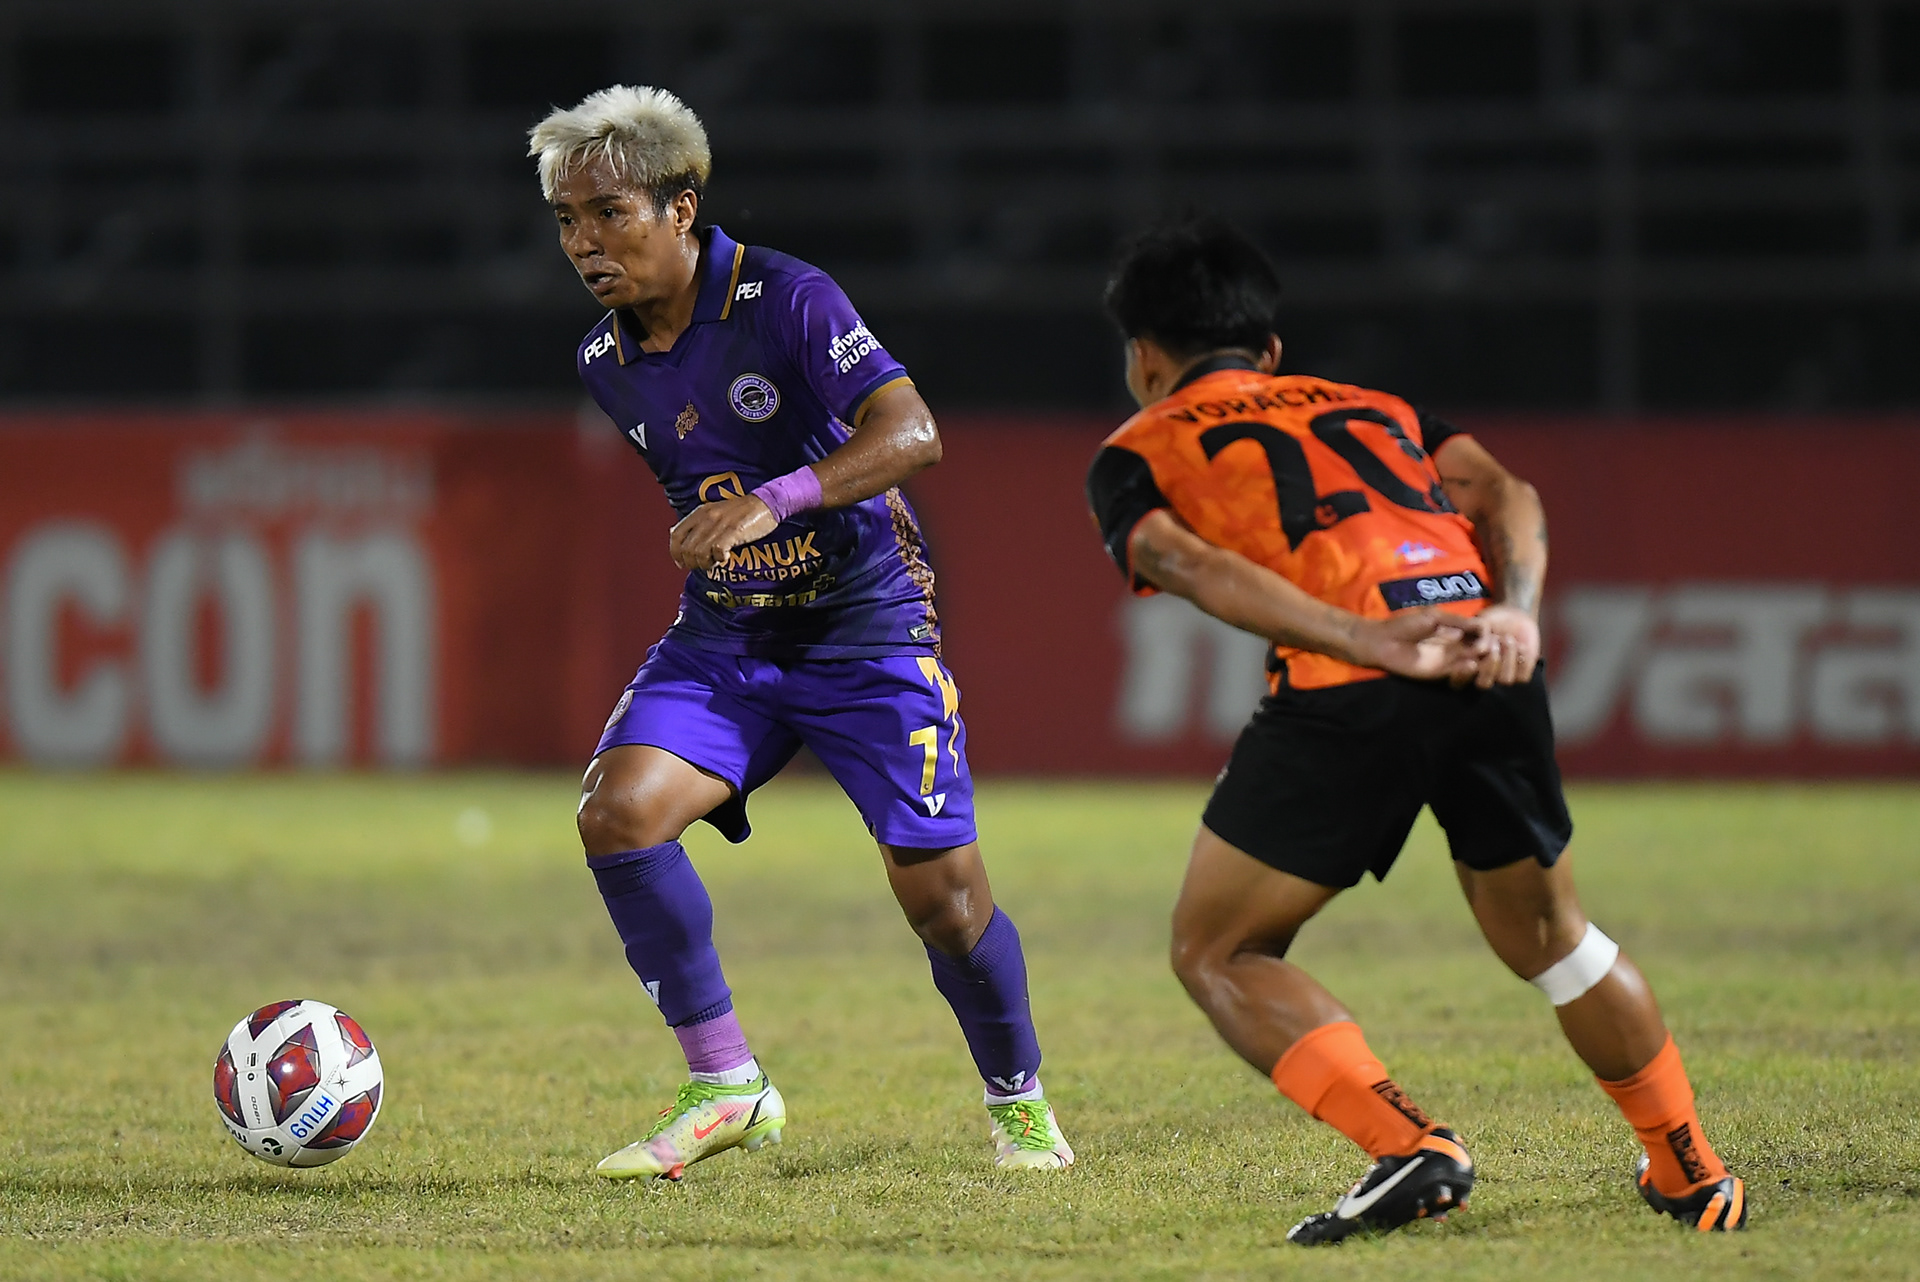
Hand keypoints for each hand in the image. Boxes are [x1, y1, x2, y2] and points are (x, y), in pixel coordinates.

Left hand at [668, 495, 776, 572]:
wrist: (765, 503)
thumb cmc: (740, 512)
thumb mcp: (713, 512)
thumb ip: (696, 523)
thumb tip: (674, 534)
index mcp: (699, 513)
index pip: (676, 536)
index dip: (675, 553)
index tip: (682, 564)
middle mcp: (706, 518)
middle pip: (687, 549)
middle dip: (692, 563)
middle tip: (704, 565)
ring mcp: (720, 524)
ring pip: (700, 553)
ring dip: (706, 563)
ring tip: (716, 562)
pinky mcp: (734, 531)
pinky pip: (717, 551)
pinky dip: (719, 559)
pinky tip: (725, 558)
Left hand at [1350, 608, 1488, 682]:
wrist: (1384, 640)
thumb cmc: (1405, 625)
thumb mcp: (1435, 618)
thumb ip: (1457, 622)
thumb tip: (1481, 626)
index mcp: (1454, 633)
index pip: (1478, 635)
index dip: (1489, 635)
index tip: (1500, 632)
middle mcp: (1454, 648)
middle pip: (1479, 651)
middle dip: (1490, 648)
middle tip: (1501, 645)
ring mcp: (1448, 662)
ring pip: (1472, 663)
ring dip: (1482, 660)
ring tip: (1488, 652)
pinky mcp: (1439, 674)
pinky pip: (1457, 673)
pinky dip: (1466, 669)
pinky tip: (1472, 662)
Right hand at [1460, 603, 1540, 688]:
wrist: (1514, 617)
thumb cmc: (1491, 621)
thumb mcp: (1480, 624)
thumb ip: (1475, 635)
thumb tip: (1477, 648)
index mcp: (1465, 666)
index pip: (1459, 680)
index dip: (1464, 672)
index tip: (1473, 659)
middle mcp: (1482, 676)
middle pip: (1484, 685)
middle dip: (1491, 663)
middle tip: (1495, 639)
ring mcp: (1502, 677)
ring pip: (1505, 680)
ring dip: (1508, 656)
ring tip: (1507, 638)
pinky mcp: (1521, 676)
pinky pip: (1523, 677)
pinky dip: (1523, 658)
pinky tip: (1520, 646)